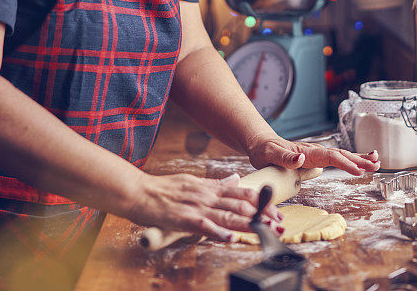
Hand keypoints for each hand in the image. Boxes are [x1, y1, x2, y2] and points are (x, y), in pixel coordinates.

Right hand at [127, 173, 283, 241]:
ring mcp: (197, 207)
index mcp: (210, 187)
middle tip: (279, 223)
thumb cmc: (162, 189)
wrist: (137, 192)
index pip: (242, 192)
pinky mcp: (184, 219)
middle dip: (262, 214)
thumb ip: (216, 183)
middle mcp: (207, 195)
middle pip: (240, 204)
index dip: (262, 201)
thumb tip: (235, 179)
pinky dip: (219, 232)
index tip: (276, 210)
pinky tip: (230, 238)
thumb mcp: (193, 181)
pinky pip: (204, 226)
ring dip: (249, 223)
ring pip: (228, 214)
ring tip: (265, 229)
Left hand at [247, 136, 380, 175]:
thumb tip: (301, 159)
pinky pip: (336, 159)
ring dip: (359, 158)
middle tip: (376, 165)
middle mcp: (314, 151)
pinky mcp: (316, 158)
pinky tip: (362, 162)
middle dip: (359, 160)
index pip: (329, 157)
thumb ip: (285, 158)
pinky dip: (351, 160)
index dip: (344, 163)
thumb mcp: (269, 155)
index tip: (358, 170)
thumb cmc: (264, 151)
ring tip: (377, 162)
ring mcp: (317, 154)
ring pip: (342, 155)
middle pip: (340, 154)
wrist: (261, 144)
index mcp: (306, 151)